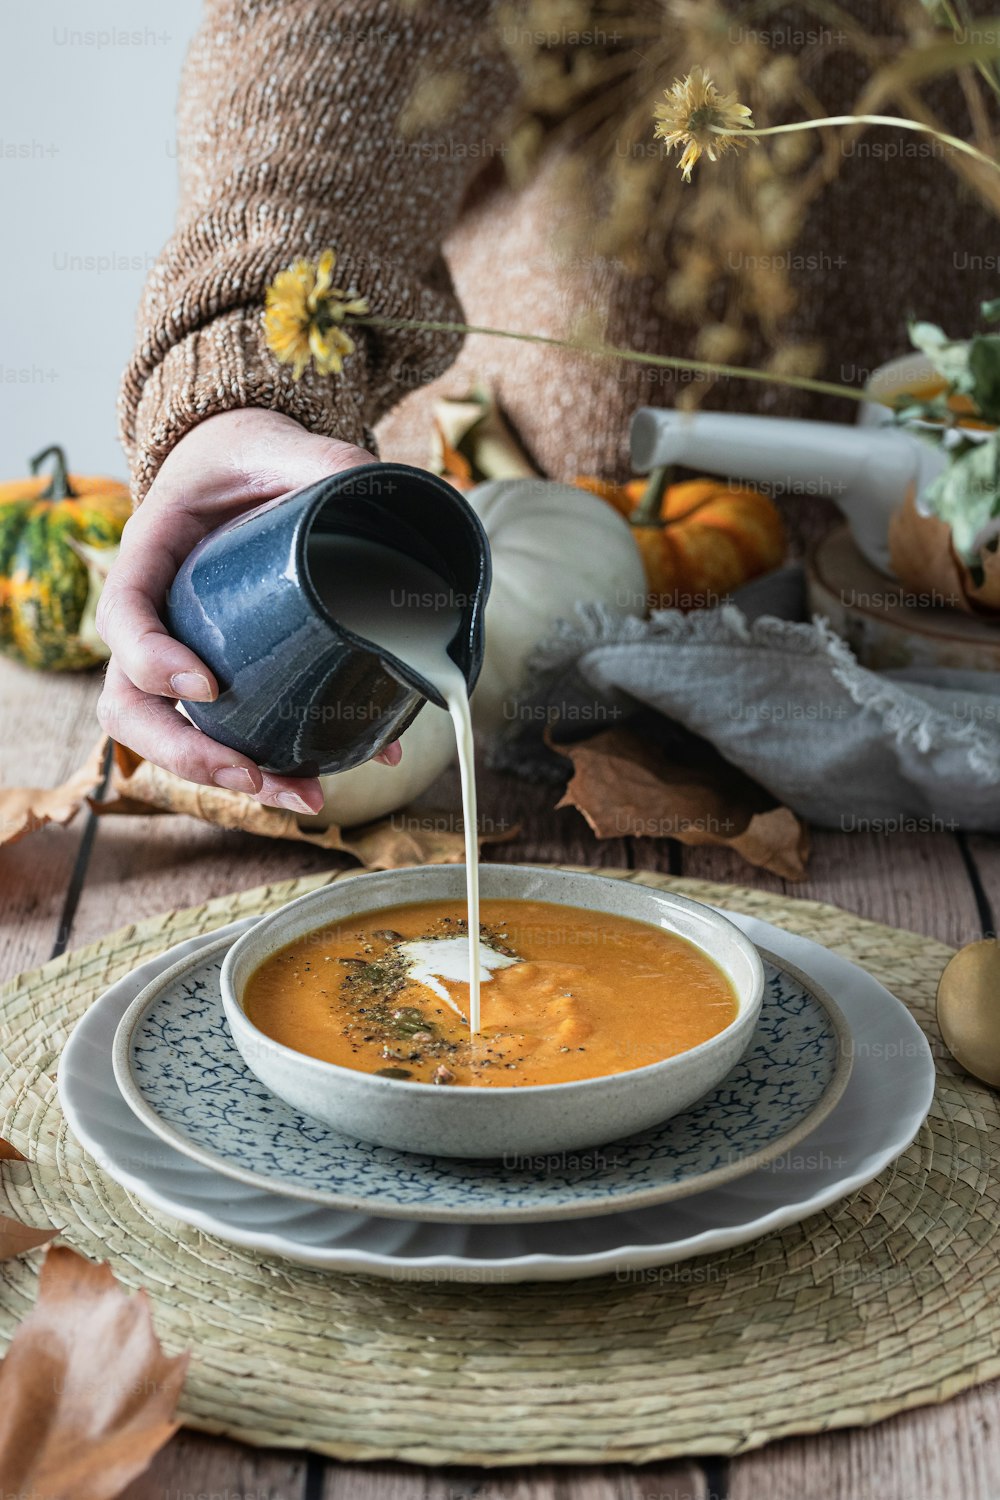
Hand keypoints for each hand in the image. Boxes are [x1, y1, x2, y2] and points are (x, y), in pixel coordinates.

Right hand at [96, 408, 401, 813]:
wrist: (249, 468)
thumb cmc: (249, 456)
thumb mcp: (281, 446)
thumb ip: (324, 462)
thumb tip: (379, 488)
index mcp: (150, 553)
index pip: (122, 615)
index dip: (151, 660)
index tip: (206, 687)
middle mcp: (155, 616)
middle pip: (130, 703)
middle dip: (185, 752)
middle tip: (251, 772)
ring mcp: (182, 653)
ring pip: (172, 735)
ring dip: (229, 777)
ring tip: (303, 796)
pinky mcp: (223, 676)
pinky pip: (230, 730)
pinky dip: (276, 761)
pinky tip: (338, 771)